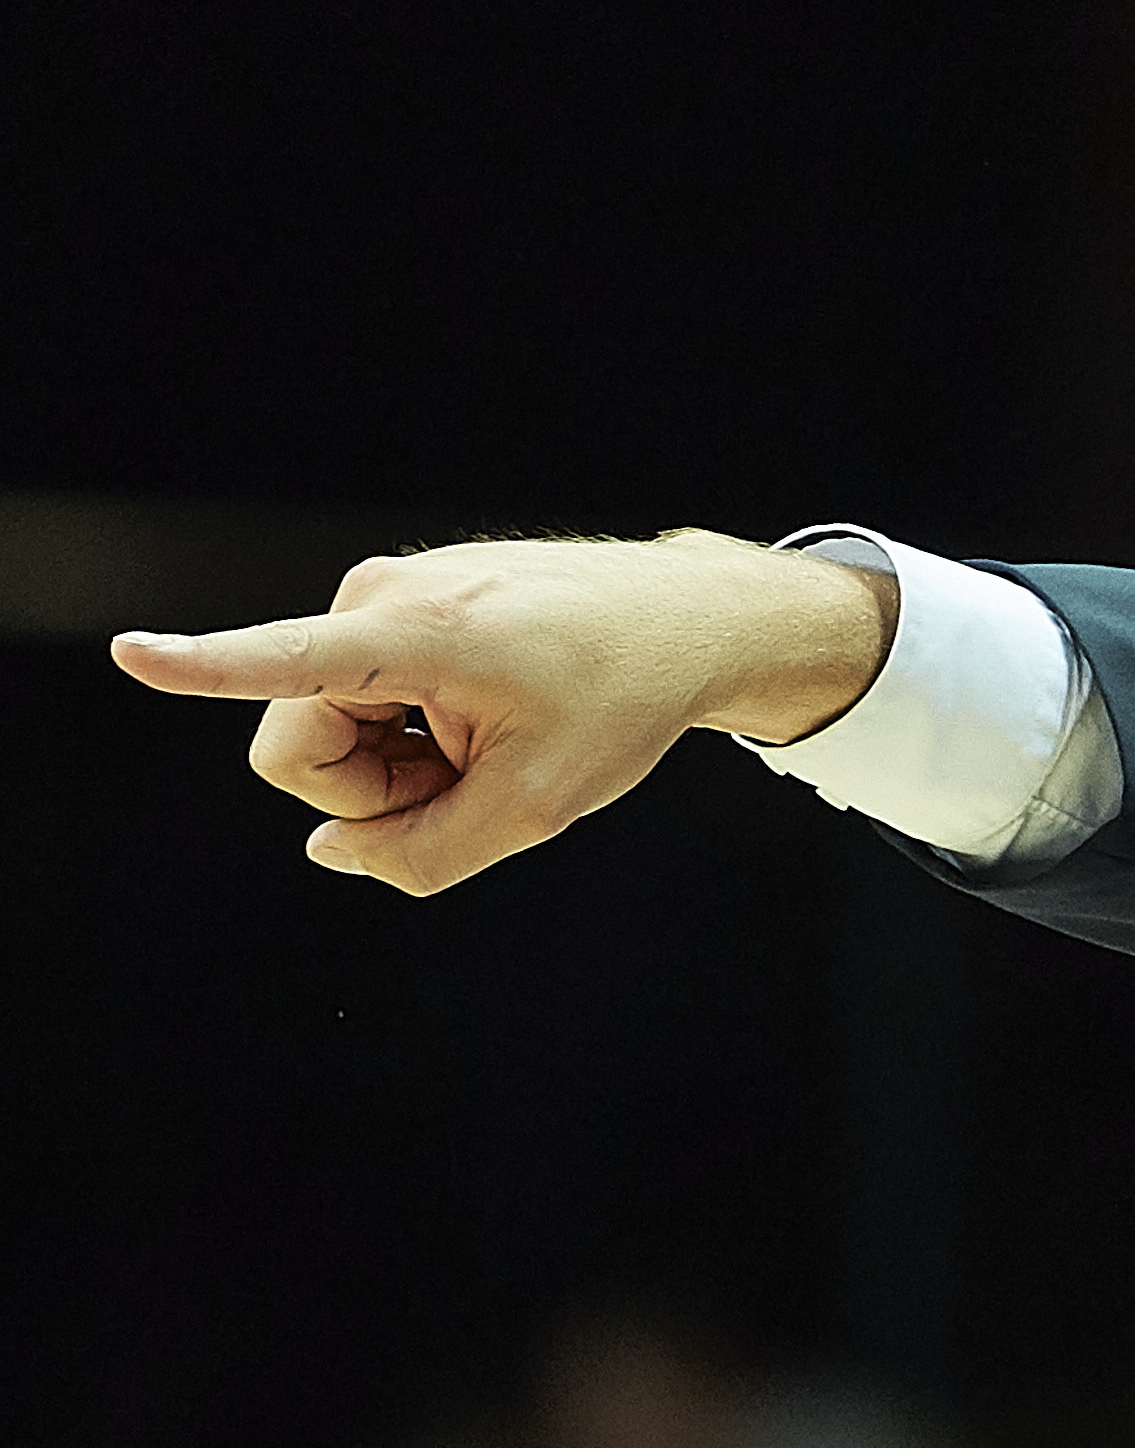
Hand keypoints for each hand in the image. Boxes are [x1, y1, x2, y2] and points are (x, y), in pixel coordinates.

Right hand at [109, 532, 898, 894]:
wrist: (689, 619)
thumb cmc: (624, 701)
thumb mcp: (538, 807)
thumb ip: (424, 854)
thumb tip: (332, 853)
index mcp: (419, 634)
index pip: (289, 662)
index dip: (203, 668)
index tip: (132, 652)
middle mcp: (381, 596)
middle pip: (300, 748)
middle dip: (369, 791)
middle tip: (467, 780)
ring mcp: (385, 593)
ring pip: (329, 727)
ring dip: (397, 763)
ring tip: (486, 741)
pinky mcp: (397, 599)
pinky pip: (362, 697)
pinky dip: (415, 729)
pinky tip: (483, 716)